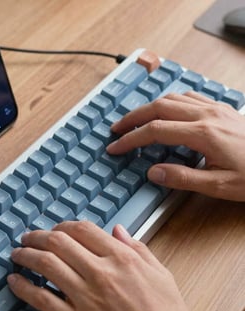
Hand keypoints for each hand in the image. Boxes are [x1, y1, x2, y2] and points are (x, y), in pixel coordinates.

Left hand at [7, 221, 214, 310]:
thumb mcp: (160, 273)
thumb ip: (137, 247)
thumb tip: (118, 230)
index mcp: (122, 258)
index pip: (83, 229)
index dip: (64, 225)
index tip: (56, 228)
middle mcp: (101, 273)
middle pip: (59, 242)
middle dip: (38, 235)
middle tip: (29, 236)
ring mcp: (86, 298)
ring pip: (46, 265)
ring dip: (26, 254)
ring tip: (18, 252)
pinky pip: (42, 300)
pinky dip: (23, 287)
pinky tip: (14, 280)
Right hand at [107, 92, 244, 200]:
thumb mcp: (219, 185)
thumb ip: (182, 178)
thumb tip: (153, 172)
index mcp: (203, 134)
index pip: (155, 131)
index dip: (131, 139)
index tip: (115, 146)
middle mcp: (207, 115)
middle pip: (159, 107)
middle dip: (133, 117)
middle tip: (117, 128)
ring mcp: (215, 108)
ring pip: (173, 98)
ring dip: (149, 107)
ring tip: (135, 119)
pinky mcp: (221, 109)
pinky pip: (189, 97)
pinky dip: (170, 101)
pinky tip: (165, 110)